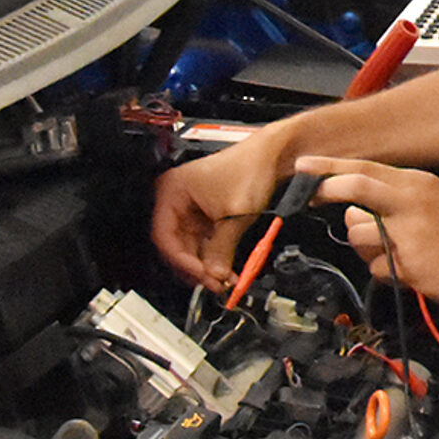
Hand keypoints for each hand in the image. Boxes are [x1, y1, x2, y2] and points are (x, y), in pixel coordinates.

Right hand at [152, 135, 283, 290]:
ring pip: (191, 246)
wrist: (274, 154)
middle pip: (176, 245)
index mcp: (171, 190)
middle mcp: (176, 198)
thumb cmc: (251, 167)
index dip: (182, 261)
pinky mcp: (206, 214)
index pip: (164, 237)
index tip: (201, 276)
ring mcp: (191, 207)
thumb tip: (214, 276)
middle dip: (196, 267)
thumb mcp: (234, 214)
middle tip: (214, 284)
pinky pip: (204, 241)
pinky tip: (224, 268)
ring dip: (206, 265)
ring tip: (222, 279)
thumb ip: (221, 249)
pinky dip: (213, 255)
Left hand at [295, 156, 438, 308]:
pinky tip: (409, 270)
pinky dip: (384, 271)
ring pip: (358, 233)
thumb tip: (352, 209)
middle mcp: (412, 201)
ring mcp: (409, 232)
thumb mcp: (430, 204)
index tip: (303, 165)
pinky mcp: (408, 263)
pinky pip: (375, 267)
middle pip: (357, 188)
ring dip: (365, 247)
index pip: (366, 169)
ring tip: (396, 252)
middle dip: (327, 190)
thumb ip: (391, 202)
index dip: (330, 167)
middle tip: (310, 197)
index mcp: (418, 184)